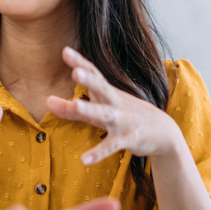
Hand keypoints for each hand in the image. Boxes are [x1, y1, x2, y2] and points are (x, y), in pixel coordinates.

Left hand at [46, 47, 187, 164]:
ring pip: (105, 114)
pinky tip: (84, 159)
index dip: (80, 62)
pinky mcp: (127, 139)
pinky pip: (110, 146)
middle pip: (101, 88)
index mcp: (108, 92)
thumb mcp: (98, 110)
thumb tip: (47, 101)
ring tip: (76, 106)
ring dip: (91, 110)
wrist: (164, 133)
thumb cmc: (125, 116)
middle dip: (89, 79)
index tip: (66, 50)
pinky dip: (98, 152)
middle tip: (75, 71)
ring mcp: (122, 120)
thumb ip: (71, 108)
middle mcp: (115, 102)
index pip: (94, 73)